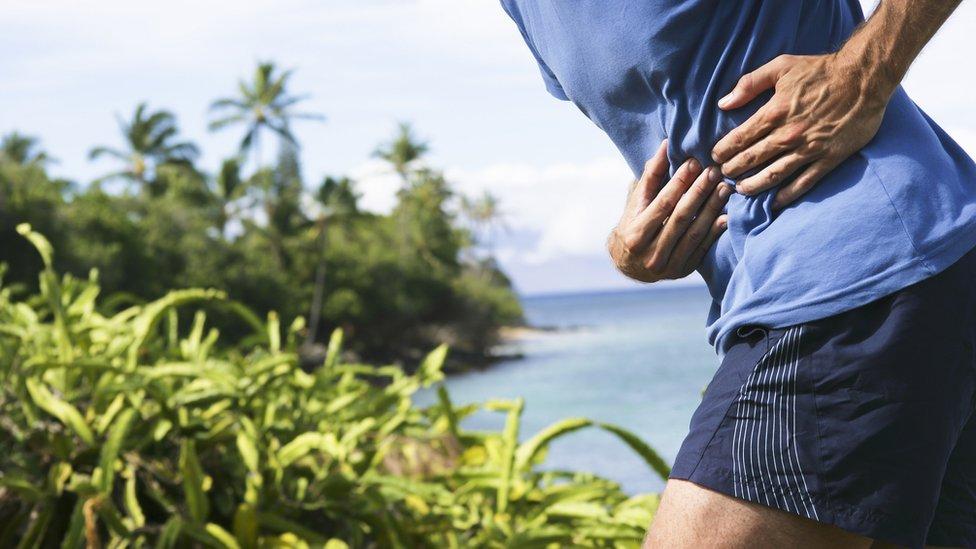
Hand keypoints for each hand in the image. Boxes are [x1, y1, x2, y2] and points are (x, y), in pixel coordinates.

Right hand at [608, 141, 730, 282]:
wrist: (629, 264)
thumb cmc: (633, 224)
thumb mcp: (636, 201)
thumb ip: (652, 175)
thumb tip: (667, 145)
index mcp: (636, 233)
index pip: (662, 204)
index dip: (679, 183)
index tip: (694, 162)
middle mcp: (650, 253)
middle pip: (681, 218)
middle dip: (699, 192)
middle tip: (714, 172)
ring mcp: (667, 266)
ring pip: (694, 233)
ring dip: (712, 209)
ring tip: (724, 188)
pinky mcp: (682, 271)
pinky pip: (702, 249)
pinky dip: (715, 232)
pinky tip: (726, 216)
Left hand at [711, 53, 890, 208]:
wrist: (864, 77)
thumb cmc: (821, 70)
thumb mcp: (781, 67)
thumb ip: (749, 84)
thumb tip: (723, 103)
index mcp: (774, 112)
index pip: (740, 138)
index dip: (724, 151)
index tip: (715, 158)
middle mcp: (789, 134)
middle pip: (753, 158)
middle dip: (734, 170)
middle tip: (723, 177)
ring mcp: (809, 148)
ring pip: (774, 174)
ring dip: (754, 185)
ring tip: (741, 190)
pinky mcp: (829, 158)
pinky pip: (804, 182)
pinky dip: (788, 194)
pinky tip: (774, 202)